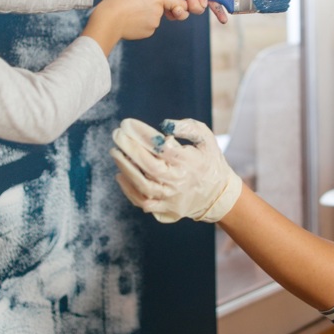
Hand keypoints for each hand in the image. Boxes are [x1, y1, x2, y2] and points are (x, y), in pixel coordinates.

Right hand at [83, 0, 187, 54]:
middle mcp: (159, 12)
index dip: (178, 2)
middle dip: (154, 6)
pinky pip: (147, 26)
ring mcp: (154, 24)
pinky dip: (141, 24)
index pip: (178, 2)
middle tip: (138, 3)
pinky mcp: (147, 33)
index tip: (174, 2)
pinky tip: (130, 20)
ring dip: (146, 15)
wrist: (109, 20)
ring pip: (154, 18)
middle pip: (162, 9)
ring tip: (131, 11)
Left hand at [110, 117, 242, 222]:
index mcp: (189, 162)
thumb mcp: (206, 139)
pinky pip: (143, 202)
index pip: (161, 147)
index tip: (127, 124)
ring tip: (115, 153)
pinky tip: (120, 175)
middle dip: (129, 148)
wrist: (218, 195)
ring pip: (143, 186)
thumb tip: (165, 124)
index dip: (141, 134)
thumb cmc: (208, 160)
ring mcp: (172, 198)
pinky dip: (128, 190)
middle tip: (116, 134)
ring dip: (126, 168)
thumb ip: (189, 128)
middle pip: (149, 166)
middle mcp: (180, 181)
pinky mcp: (166, 209)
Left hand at [149, 0, 213, 17]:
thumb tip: (205, 4)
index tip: (223, 20)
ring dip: (182, 8)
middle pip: (199, 10)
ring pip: (187, 14)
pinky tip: (168, 5)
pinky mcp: (170, 8)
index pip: (212, 0)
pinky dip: (173, 12)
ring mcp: (180, 3)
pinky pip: (175, 16)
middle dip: (194, 5)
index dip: (218, 10)